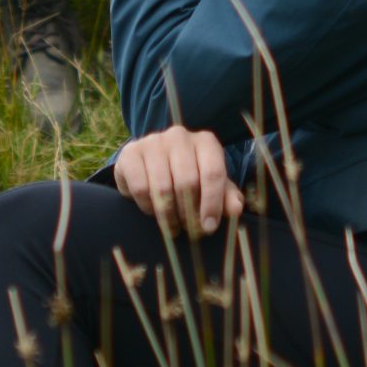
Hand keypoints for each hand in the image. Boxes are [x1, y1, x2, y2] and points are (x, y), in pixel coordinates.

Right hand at [114, 125, 245, 235]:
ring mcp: (153, 141)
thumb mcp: (210, 186)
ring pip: (163, 188)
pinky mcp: (131, 153)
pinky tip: (153, 210)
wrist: (150, 164)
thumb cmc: (188, 176)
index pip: (213, 173)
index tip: (209, 227)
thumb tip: (236, 209)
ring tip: (173, 227)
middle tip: (189, 231)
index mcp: (205, 142)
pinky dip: (148, 206)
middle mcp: (179, 136)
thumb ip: (226, 197)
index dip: (212, 203)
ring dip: (168, 215)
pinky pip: (140, 188)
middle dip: (189, 213)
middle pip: (187, 182)